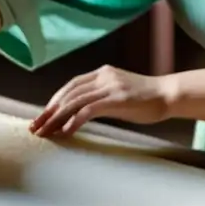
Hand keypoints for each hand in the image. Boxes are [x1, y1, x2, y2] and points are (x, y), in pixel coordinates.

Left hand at [29, 65, 175, 137]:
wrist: (169, 95)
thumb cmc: (146, 99)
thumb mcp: (119, 92)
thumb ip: (101, 96)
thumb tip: (81, 112)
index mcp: (102, 72)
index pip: (70, 86)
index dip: (53, 101)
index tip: (42, 116)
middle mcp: (103, 76)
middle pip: (68, 93)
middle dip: (49, 111)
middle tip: (35, 127)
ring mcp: (110, 87)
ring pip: (74, 102)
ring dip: (56, 119)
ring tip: (46, 133)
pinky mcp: (117, 99)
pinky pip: (88, 110)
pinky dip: (74, 121)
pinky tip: (66, 132)